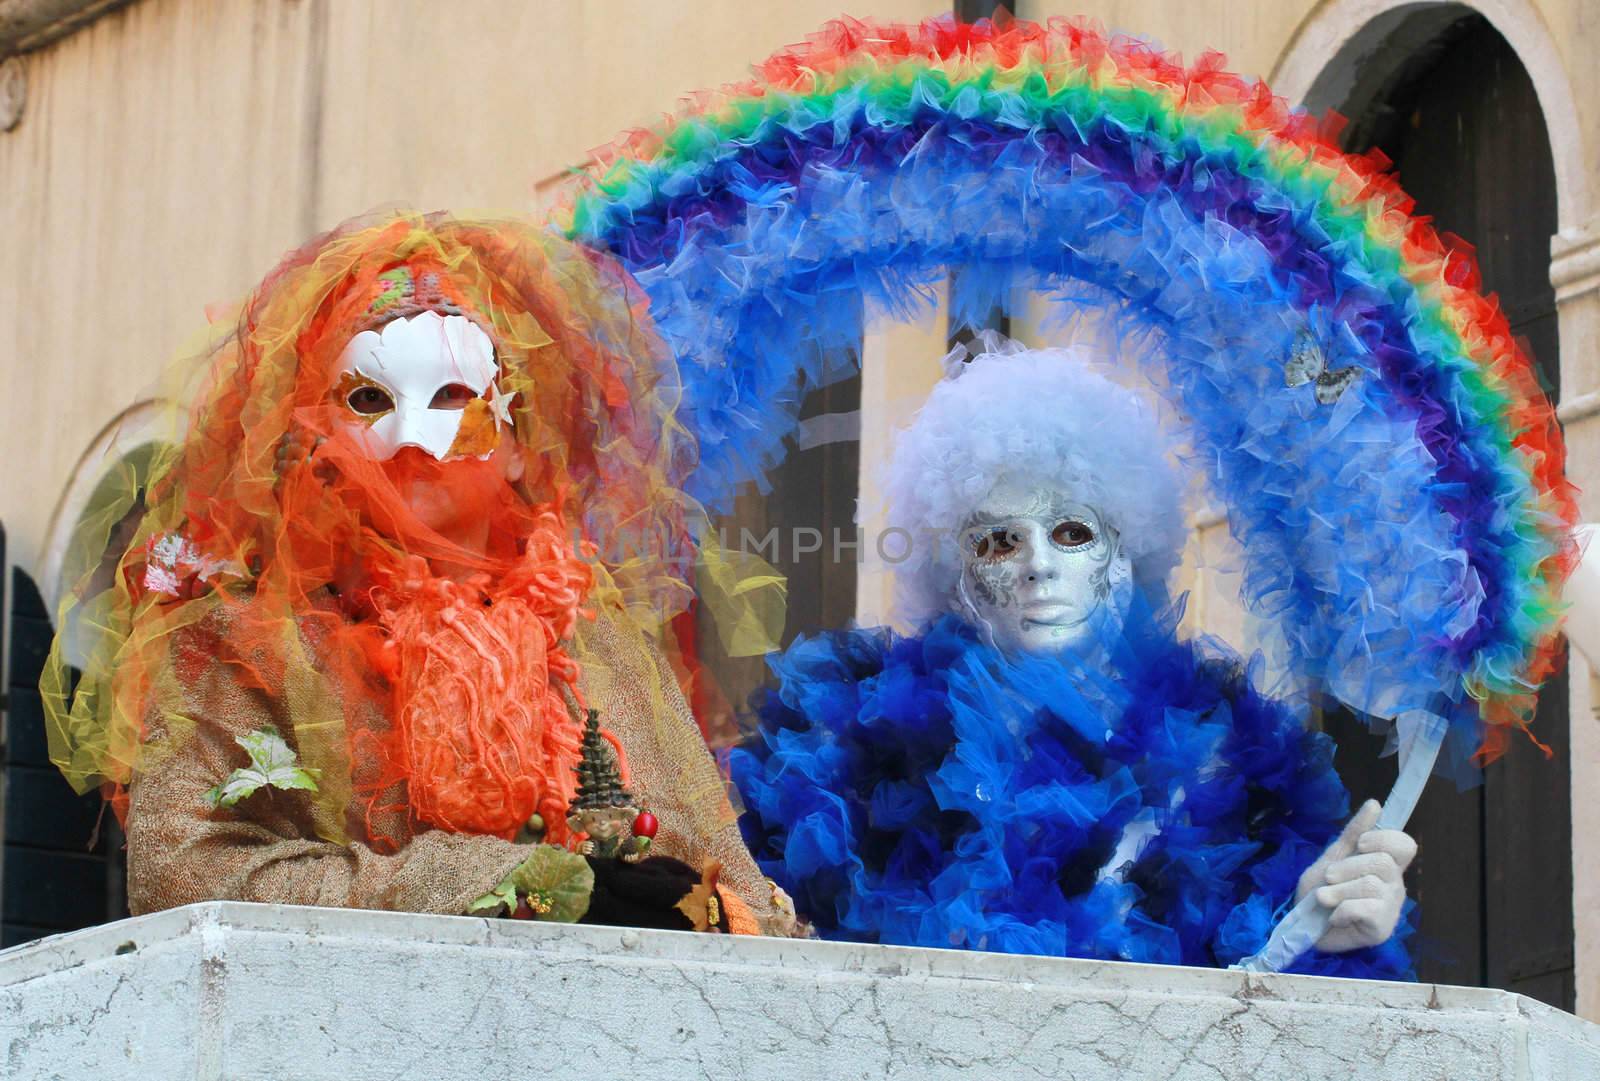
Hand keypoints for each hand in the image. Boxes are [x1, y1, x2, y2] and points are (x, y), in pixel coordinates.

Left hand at [1295, 799, 1416, 952]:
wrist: (1302, 924)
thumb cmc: (1319, 890)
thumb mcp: (1332, 856)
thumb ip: (1354, 833)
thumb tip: (1375, 804)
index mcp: (1385, 865)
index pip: (1405, 846)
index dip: (1384, 839)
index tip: (1360, 845)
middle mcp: (1394, 885)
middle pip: (1383, 863)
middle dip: (1347, 868)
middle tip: (1329, 878)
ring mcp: (1390, 908)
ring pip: (1371, 885)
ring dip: (1338, 891)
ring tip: (1324, 899)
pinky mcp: (1381, 929)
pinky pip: (1365, 909)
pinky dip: (1341, 911)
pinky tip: (1334, 917)